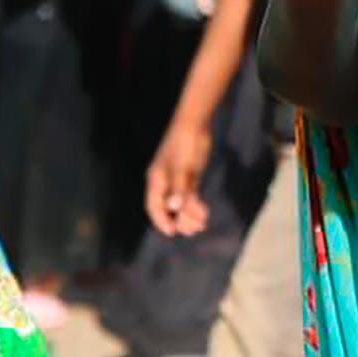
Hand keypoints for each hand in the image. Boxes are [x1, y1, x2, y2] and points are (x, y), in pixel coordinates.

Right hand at [146, 120, 212, 236]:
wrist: (195, 124)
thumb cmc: (186, 144)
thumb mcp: (184, 168)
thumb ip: (180, 189)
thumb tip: (174, 207)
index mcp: (157, 180)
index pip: (154, 207)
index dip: (161, 221)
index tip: (172, 232)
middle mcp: (164, 182)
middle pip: (168, 209)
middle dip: (180, 220)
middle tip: (196, 228)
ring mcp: (176, 179)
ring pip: (179, 204)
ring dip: (189, 215)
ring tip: (202, 222)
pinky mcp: (188, 176)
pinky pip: (188, 196)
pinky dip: (195, 205)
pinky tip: (203, 211)